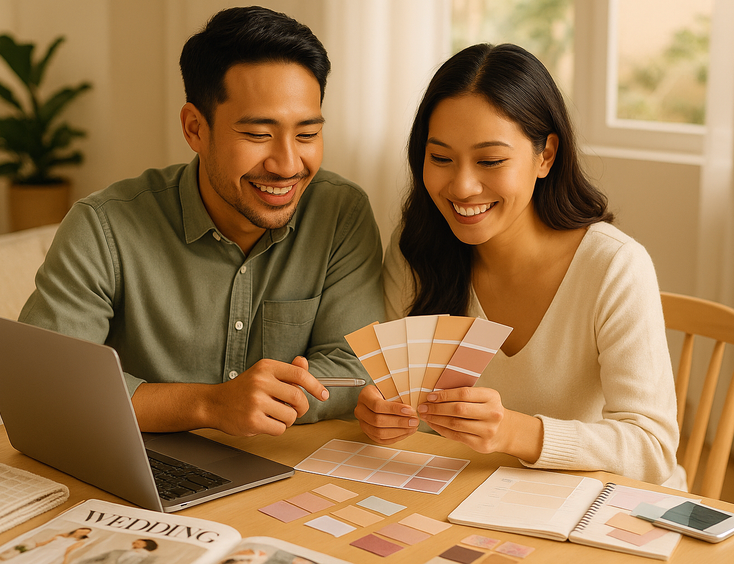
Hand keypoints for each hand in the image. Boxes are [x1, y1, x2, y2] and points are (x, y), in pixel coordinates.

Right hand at [211, 356, 328, 436]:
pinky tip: (265, 421)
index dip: (316, 386)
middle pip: (299, 398)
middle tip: (294, 409)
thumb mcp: (263, 374)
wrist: (215, 403)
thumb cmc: (242, 389)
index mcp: (266, 367)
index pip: (300, 374)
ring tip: (273, 414)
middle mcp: (261, 382)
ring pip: (291, 416)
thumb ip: (286, 370)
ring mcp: (256, 402)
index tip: (324, 394)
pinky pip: (280, 429)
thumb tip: (304, 362)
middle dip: (301, 408)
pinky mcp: (253, 420)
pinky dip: (276, 428)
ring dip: (287, 419)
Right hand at [353, 385, 418, 443]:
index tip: (409, 410)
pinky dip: (396, 437)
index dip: (394, 409)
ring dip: (399, 431)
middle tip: (413, 421)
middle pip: (377, 421)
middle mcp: (360, 411)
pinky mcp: (368, 433)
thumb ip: (397, 397)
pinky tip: (406, 432)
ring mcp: (363, 423)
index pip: (377, 405)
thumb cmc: (384, 392)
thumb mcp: (389, 388)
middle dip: (399, 422)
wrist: (376, 397)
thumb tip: (411, 409)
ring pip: (379, 432)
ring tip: (412, 427)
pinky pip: (381, 439)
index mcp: (365, 396)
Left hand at [418, 387, 541, 460]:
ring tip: (426, 416)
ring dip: (436, 420)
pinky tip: (434, 425)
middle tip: (423, 407)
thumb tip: (434, 395)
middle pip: (458, 409)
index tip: (430, 396)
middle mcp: (492, 413)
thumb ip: (464, 395)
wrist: (506, 431)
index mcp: (492, 397)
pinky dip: (441, 430)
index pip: (464, 394)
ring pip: (455, 424)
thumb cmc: (488, 410)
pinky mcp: (482, 444)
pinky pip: (456, 436)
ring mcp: (488, 430)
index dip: (444, 395)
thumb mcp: (483, 398)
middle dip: (437, 408)